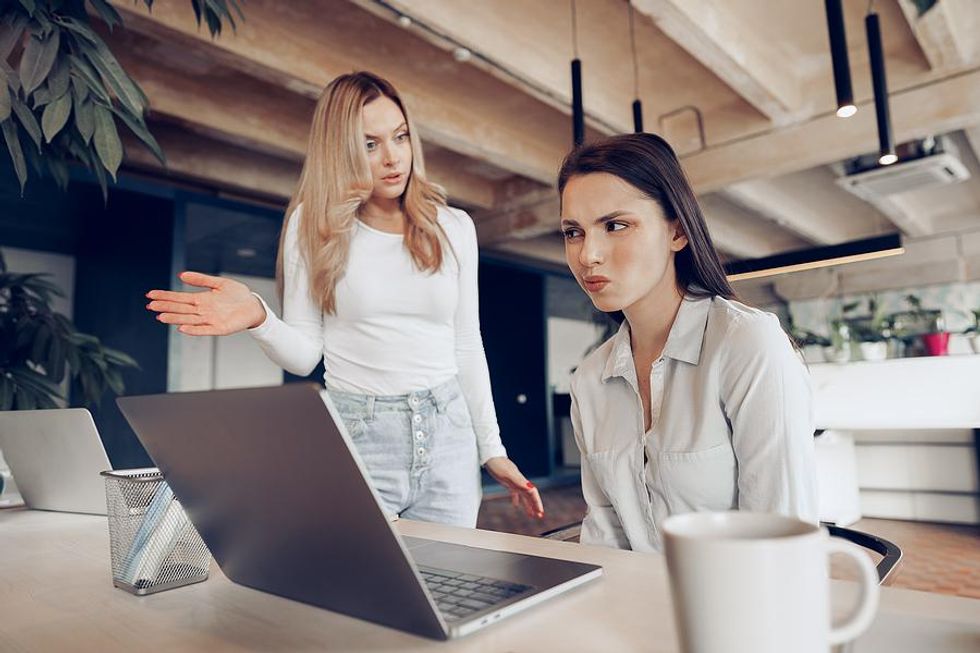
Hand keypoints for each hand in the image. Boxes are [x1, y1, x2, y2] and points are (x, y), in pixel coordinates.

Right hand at [145, 271, 266, 335]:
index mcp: (201, 299)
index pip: (179, 298)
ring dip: (175, 319)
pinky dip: (194, 329)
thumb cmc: (238, 295)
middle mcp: (203, 310)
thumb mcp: (219, 283)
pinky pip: (204, 330)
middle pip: (180, 309)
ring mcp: (210, 320)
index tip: (150, 295)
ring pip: (188, 319)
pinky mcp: (219, 328)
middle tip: (150, 305)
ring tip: (161, 317)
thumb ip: (201, 280)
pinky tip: (182, 328)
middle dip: (165, 307)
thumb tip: (181, 275)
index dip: (165, 296)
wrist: (254, 306)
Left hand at [483, 457, 544, 518]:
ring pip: (524, 495)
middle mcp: (519, 481)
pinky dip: (516, 499)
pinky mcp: (507, 480)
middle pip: (530, 495)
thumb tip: (531, 488)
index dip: (537, 502)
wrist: (489, 455)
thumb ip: (519, 481)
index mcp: (520, 480)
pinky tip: (515, 505)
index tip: (540, 512)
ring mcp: (514, 481)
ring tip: (531, 515)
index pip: (532, 493)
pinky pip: (514, 492)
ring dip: (528, 504)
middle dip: (535, 505)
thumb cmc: (497, 464)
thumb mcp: (507, 474)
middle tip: (539, 516)